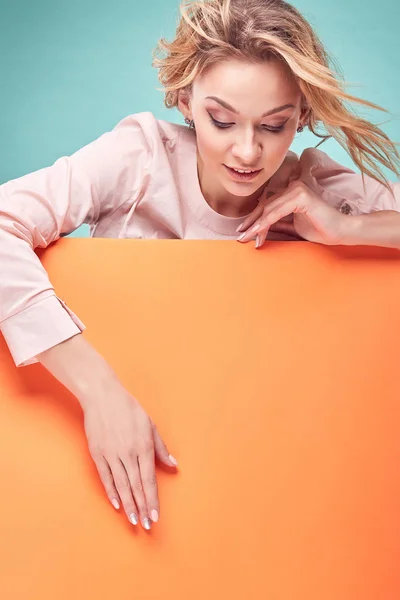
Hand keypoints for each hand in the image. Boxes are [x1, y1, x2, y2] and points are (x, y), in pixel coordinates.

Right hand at [82, 378, 177, 529]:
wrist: (102, 397)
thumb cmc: (129, 409)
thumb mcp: (150, 425)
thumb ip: (160, 447)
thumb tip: (173, 463)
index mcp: (143, 446)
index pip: (149, 479)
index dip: (153, 499)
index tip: (156, 515)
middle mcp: (128, 453)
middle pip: (136, 486)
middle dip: (142, 507)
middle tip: (147, 525)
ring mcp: (111, 454)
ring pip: (121, 485)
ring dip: (129, 504)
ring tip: (134, 520)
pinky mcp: (97, 454)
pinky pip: (106, 477)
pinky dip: (111, 492)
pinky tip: (117, 504)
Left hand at [236, 180, 348, 247]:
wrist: (340, 232)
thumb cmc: (320, 229)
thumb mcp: (293, 227)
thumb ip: (278, 224)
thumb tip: (259, 228)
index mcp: (291, 193)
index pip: (268, 206)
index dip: (254, 219)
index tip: (243, 231)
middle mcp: (293, 187)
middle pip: (266, 206)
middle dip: (252, 223)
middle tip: (240, 236)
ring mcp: (297, 190)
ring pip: (269, 210)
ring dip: (256, 226)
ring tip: (246, 238)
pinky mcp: (300, 196)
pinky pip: (277, 212)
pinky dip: (265, 224)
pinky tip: (257, 234)